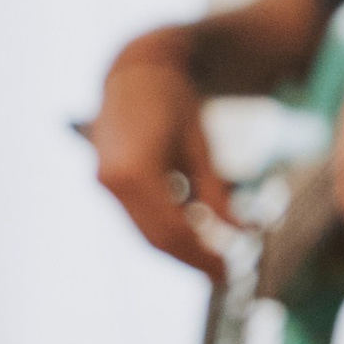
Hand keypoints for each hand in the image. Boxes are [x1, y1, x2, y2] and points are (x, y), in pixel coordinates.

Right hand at [92, 56, 232, 279]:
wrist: (136, 69)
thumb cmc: (174, 101)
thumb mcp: (201, 146)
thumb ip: (215, 192)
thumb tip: (239, 233)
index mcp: (134, 171)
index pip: (170, 231)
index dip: (201, 256)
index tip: (231, 270)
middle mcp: (112, 181)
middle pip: (154, 239)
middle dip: (191, 260)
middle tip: (226, 274)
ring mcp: (105, 183)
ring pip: (144, 233)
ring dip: (178, 250)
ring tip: (213, 260)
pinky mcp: (107, 183)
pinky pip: (138, 218)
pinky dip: (165, 231)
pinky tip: (194, 236)